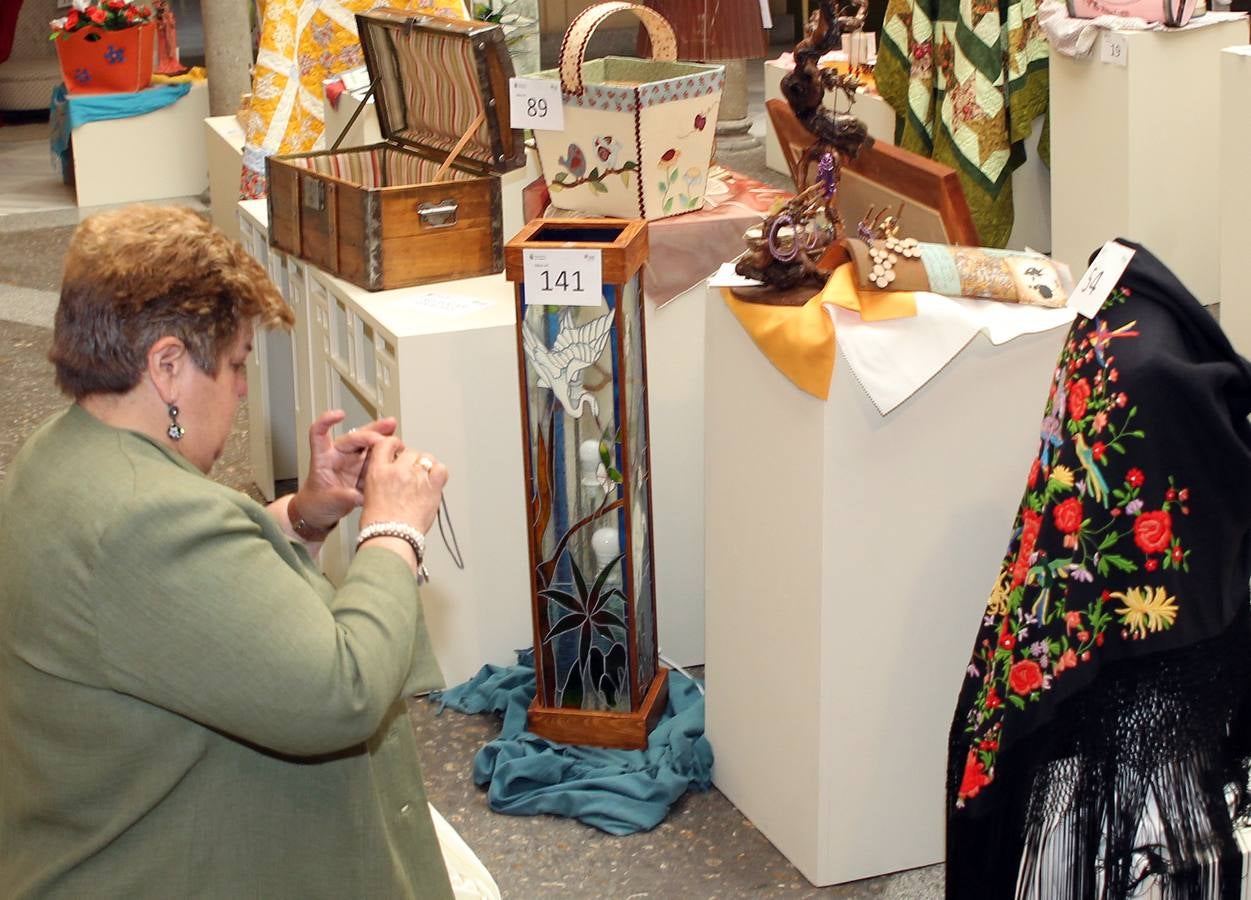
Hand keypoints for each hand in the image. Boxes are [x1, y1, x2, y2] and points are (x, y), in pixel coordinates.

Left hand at [294, 410, 396, 528]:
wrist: (322, 514)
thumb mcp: (327, 500)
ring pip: (370, 445)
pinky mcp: (365, 471)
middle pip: (355, 437)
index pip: (320, 433)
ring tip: (395, 431)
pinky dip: (388, 456)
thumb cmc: (317, 502)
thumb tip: (360, 495)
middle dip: (372, 429)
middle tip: (388, 425)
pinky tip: (399, 453)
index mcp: (324, 458)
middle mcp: (340, 455)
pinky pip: (378, 460)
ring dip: (384, 437)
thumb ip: (344, 497)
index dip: (327, 421)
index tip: (340, 415)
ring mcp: (354, 462)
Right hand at [359, 436, 448, 536]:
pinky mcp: (432, 487)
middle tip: (411, 474)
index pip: (387, 443)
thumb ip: (381, 479)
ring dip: (426, 466)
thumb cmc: (378, 525)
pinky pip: (441, 469)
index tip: (398, 449)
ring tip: (423, 479)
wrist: (391, 538)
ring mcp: (417, 477)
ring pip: (426, 459)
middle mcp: (398, 470)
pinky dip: (439, 473)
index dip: (395, 444)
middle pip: (410, 452)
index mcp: (378, 471)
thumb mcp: (369, 494)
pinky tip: (434, 481)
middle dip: (411, 460)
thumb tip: (391, 474)